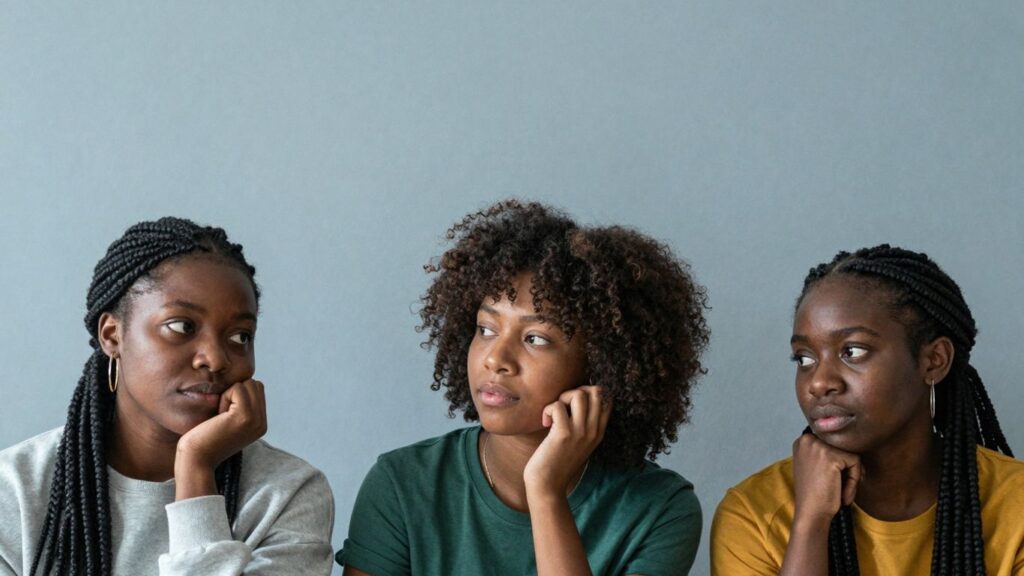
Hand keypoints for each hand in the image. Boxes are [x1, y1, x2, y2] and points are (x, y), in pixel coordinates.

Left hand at [175, 379, 266, 499]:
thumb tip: (242, 383)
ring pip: (248, 384)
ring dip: (230, 394)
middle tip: (222, 414)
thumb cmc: (204, 440)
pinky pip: (237, 389)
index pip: (257, 390)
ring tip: (221, 416)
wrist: (196, 460)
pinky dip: (224, 397)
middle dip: (236, 392)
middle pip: (255, 384)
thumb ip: (240, 407)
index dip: (238, 395)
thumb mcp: (228, 422)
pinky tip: (218, 415)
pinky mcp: (245, 416)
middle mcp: (262, 423)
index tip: (225, 416)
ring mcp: (256, 420)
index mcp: (259, 424)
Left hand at [523, 385, 610, 499]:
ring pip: (579, 394)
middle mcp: (593, 431)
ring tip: (554, 414)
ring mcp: (580, 432)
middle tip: (563, 406)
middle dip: (577, 390)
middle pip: (597, 392)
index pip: (608, 399)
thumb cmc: (557, 462)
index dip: (589, 393)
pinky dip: (548, 410)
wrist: (547, 485)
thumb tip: (577, 398)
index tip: (573, 404)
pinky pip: (558, 406)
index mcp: (599, 432)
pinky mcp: (564, 434)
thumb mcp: (578, 443)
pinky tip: (545, 423)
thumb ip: (583, 424)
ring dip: (562, 398)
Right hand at [791, 432, 861, 526]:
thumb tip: (850, 442)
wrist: (810, 514)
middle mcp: (807, 439)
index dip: (838, 463)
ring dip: (850, 476)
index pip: (833, 443)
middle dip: (845, 469)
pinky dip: (853, 480)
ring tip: (839, 491)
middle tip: (837, 488)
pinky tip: (842, 493)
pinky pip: (855, 462)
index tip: (832, 481)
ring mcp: (818, 446)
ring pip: (850, 454)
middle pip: (842, 447)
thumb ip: (824, 452)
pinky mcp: (831, 456)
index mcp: (802, 441)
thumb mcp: (814, 466)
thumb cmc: (815, 494)